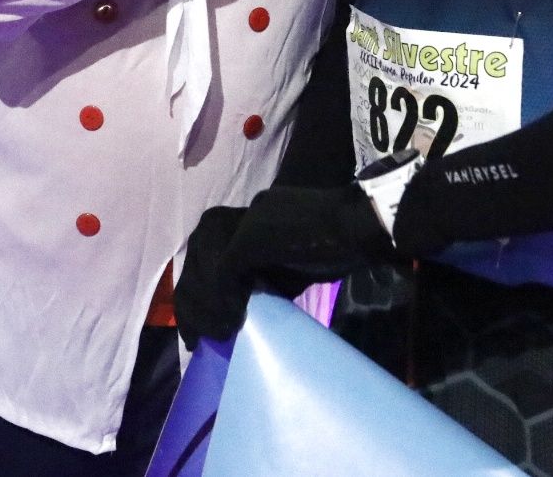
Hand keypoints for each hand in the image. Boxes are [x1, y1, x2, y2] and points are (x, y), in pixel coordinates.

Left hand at [173, 185, 391, 345]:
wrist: (360, 227)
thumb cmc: (337, 246)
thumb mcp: (290, 267)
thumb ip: (264, 279)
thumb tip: (242, 308)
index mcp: (248, 219)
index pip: (207, 253)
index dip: (199, 290)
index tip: (198, 325)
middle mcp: (239, 215)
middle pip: (197, 257)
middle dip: (192, 300)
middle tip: (194, 337)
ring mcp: (244, 223)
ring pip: (205, 267)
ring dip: (207, 307)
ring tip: (217, 335)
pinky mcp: (251, 237)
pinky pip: (224, 274)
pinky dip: (223, 302)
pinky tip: (231, 324)